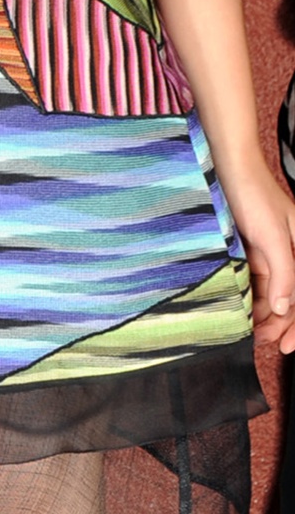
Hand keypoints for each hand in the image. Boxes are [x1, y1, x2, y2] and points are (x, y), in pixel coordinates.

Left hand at [220, 156, 294, 358]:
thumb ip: (284, 274)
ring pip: (273, 292)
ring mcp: (274, 252)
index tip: (287, 347)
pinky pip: (257, 280)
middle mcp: (293, 252)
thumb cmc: (253, 195)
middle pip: (292, 297)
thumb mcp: (272, 237)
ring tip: (248, 331)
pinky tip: (241, 310)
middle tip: (263, 342)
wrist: (226, 166)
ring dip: (263, 313)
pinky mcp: (254, 249)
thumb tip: (284, 309)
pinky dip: (251, 297)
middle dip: (280, 324)